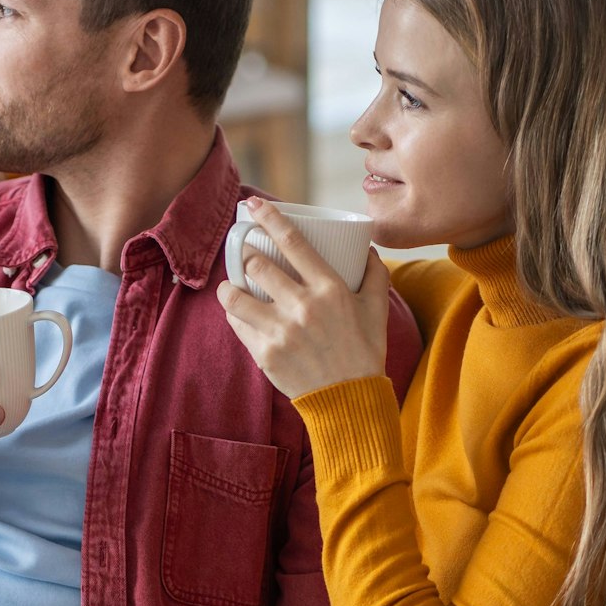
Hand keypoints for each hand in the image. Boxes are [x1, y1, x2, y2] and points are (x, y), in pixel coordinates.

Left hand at [216, 198, 390, 398]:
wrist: (350, 400)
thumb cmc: (364, 352)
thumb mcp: (376, 309)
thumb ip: (373, 274)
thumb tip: (367, 249)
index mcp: (329, 289)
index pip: (292, 242)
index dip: (268, 218)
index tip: (252, 205)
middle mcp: (303, 306)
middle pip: (257, 265)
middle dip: (245, 254)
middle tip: (244, 254)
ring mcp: (281, 331)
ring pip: (235, 296)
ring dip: (229, 286)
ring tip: (231, 285)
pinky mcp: (265, 354)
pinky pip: (237, 326)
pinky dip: (234, 317)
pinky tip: (237, 313)